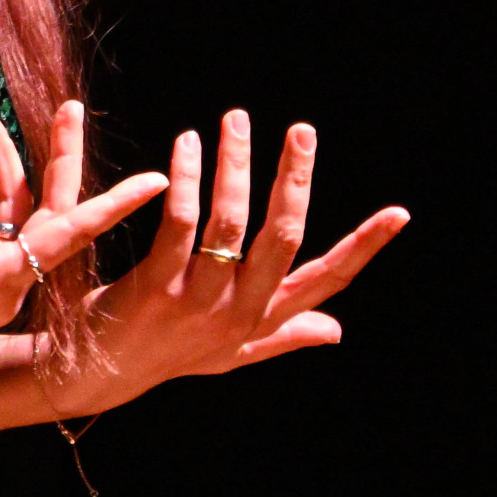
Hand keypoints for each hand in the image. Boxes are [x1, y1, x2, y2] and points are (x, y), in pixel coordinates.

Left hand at [72, 109, 407, 406]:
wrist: (97, 375)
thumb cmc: (168, 354)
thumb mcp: (231, 352)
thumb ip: (282, 334)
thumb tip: (336, 330)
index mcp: (261, 321)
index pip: (327, 281)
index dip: (365, 247)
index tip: (400, 213)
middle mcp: (238, 313)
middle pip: (284, 238)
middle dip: (296, 180)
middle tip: (302, 131)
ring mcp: (198, 302)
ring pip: (231, 222)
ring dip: (235, 164)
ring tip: (235, 121)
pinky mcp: (156, 288)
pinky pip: (181, 220)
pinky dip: (187, 177)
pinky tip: (187, 145)